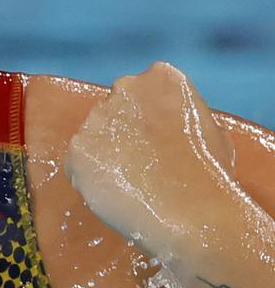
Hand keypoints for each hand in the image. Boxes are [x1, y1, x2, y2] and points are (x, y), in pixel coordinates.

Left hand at [65, 62, 236, 260]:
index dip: (147, 120)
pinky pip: (77, 163)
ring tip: (130, 182)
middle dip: (122, 133)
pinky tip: (114, 191)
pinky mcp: (78, 146)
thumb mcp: (210, 130)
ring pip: (93, 137)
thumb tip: (168, 127)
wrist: (192, 210)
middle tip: (141, 163)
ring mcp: (98, 117)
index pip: (141, 92)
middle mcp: (125, 88)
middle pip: (114, 110)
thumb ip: (179, 116)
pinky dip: (90, 178)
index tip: (157, 141)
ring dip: (104, 155)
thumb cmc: (210, 175)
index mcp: (162, 77)